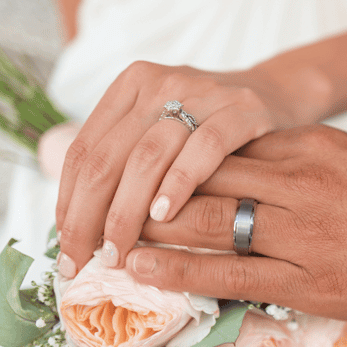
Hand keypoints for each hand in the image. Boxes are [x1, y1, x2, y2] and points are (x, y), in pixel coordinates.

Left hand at [55, 61, 303, 278]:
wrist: (279, 95)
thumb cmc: (214, 127)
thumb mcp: (165, 131)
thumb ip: (129, 160)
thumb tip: (83, 225)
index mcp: (131, 87)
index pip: (85, 152)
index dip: (68, 204)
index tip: (67, 247)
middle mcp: (159, 84)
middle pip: (108, 158)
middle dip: (88, 217)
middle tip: (85, 261)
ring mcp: (201, 93)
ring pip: (146, 157)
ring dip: (126, 212)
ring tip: (118, 251)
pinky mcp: (241, 109)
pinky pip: (203, 149)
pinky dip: (178, 184)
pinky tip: (164, 216)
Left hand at [125, 126, 346, 323]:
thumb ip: (313, 162)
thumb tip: (268, 170)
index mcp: (315, 147)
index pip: (229, 147)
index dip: (181, 160)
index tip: (152, 170)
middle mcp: (302, 182)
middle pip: (207, 177)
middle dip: (155, 189)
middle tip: (112, 199)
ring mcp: (305, 232)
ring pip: (210, 221)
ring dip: (154, 226)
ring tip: (112, 234)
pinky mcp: (312, 280)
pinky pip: (233, 273)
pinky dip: (181, 270)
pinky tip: (144, 268)